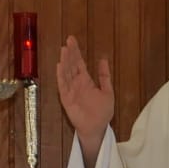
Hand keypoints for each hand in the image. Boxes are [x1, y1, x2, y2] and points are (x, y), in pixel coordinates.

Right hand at [55, 36, 115, 165]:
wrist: (97, 128)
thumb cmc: (102, 112)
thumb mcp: (108, 92)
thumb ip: (104, 76)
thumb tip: (103, 59)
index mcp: (86, 81)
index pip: (79, 63)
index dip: (76, 51)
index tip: (72, 40)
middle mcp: (76, 83)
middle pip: (71, 65)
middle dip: (70, 53)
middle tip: (68, 40)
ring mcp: (70, 90)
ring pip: (66, 73)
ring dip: (65, 61)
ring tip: (64, 50)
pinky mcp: (66, 98)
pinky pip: (62, 85)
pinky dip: (61, 76)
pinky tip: (60, 66)